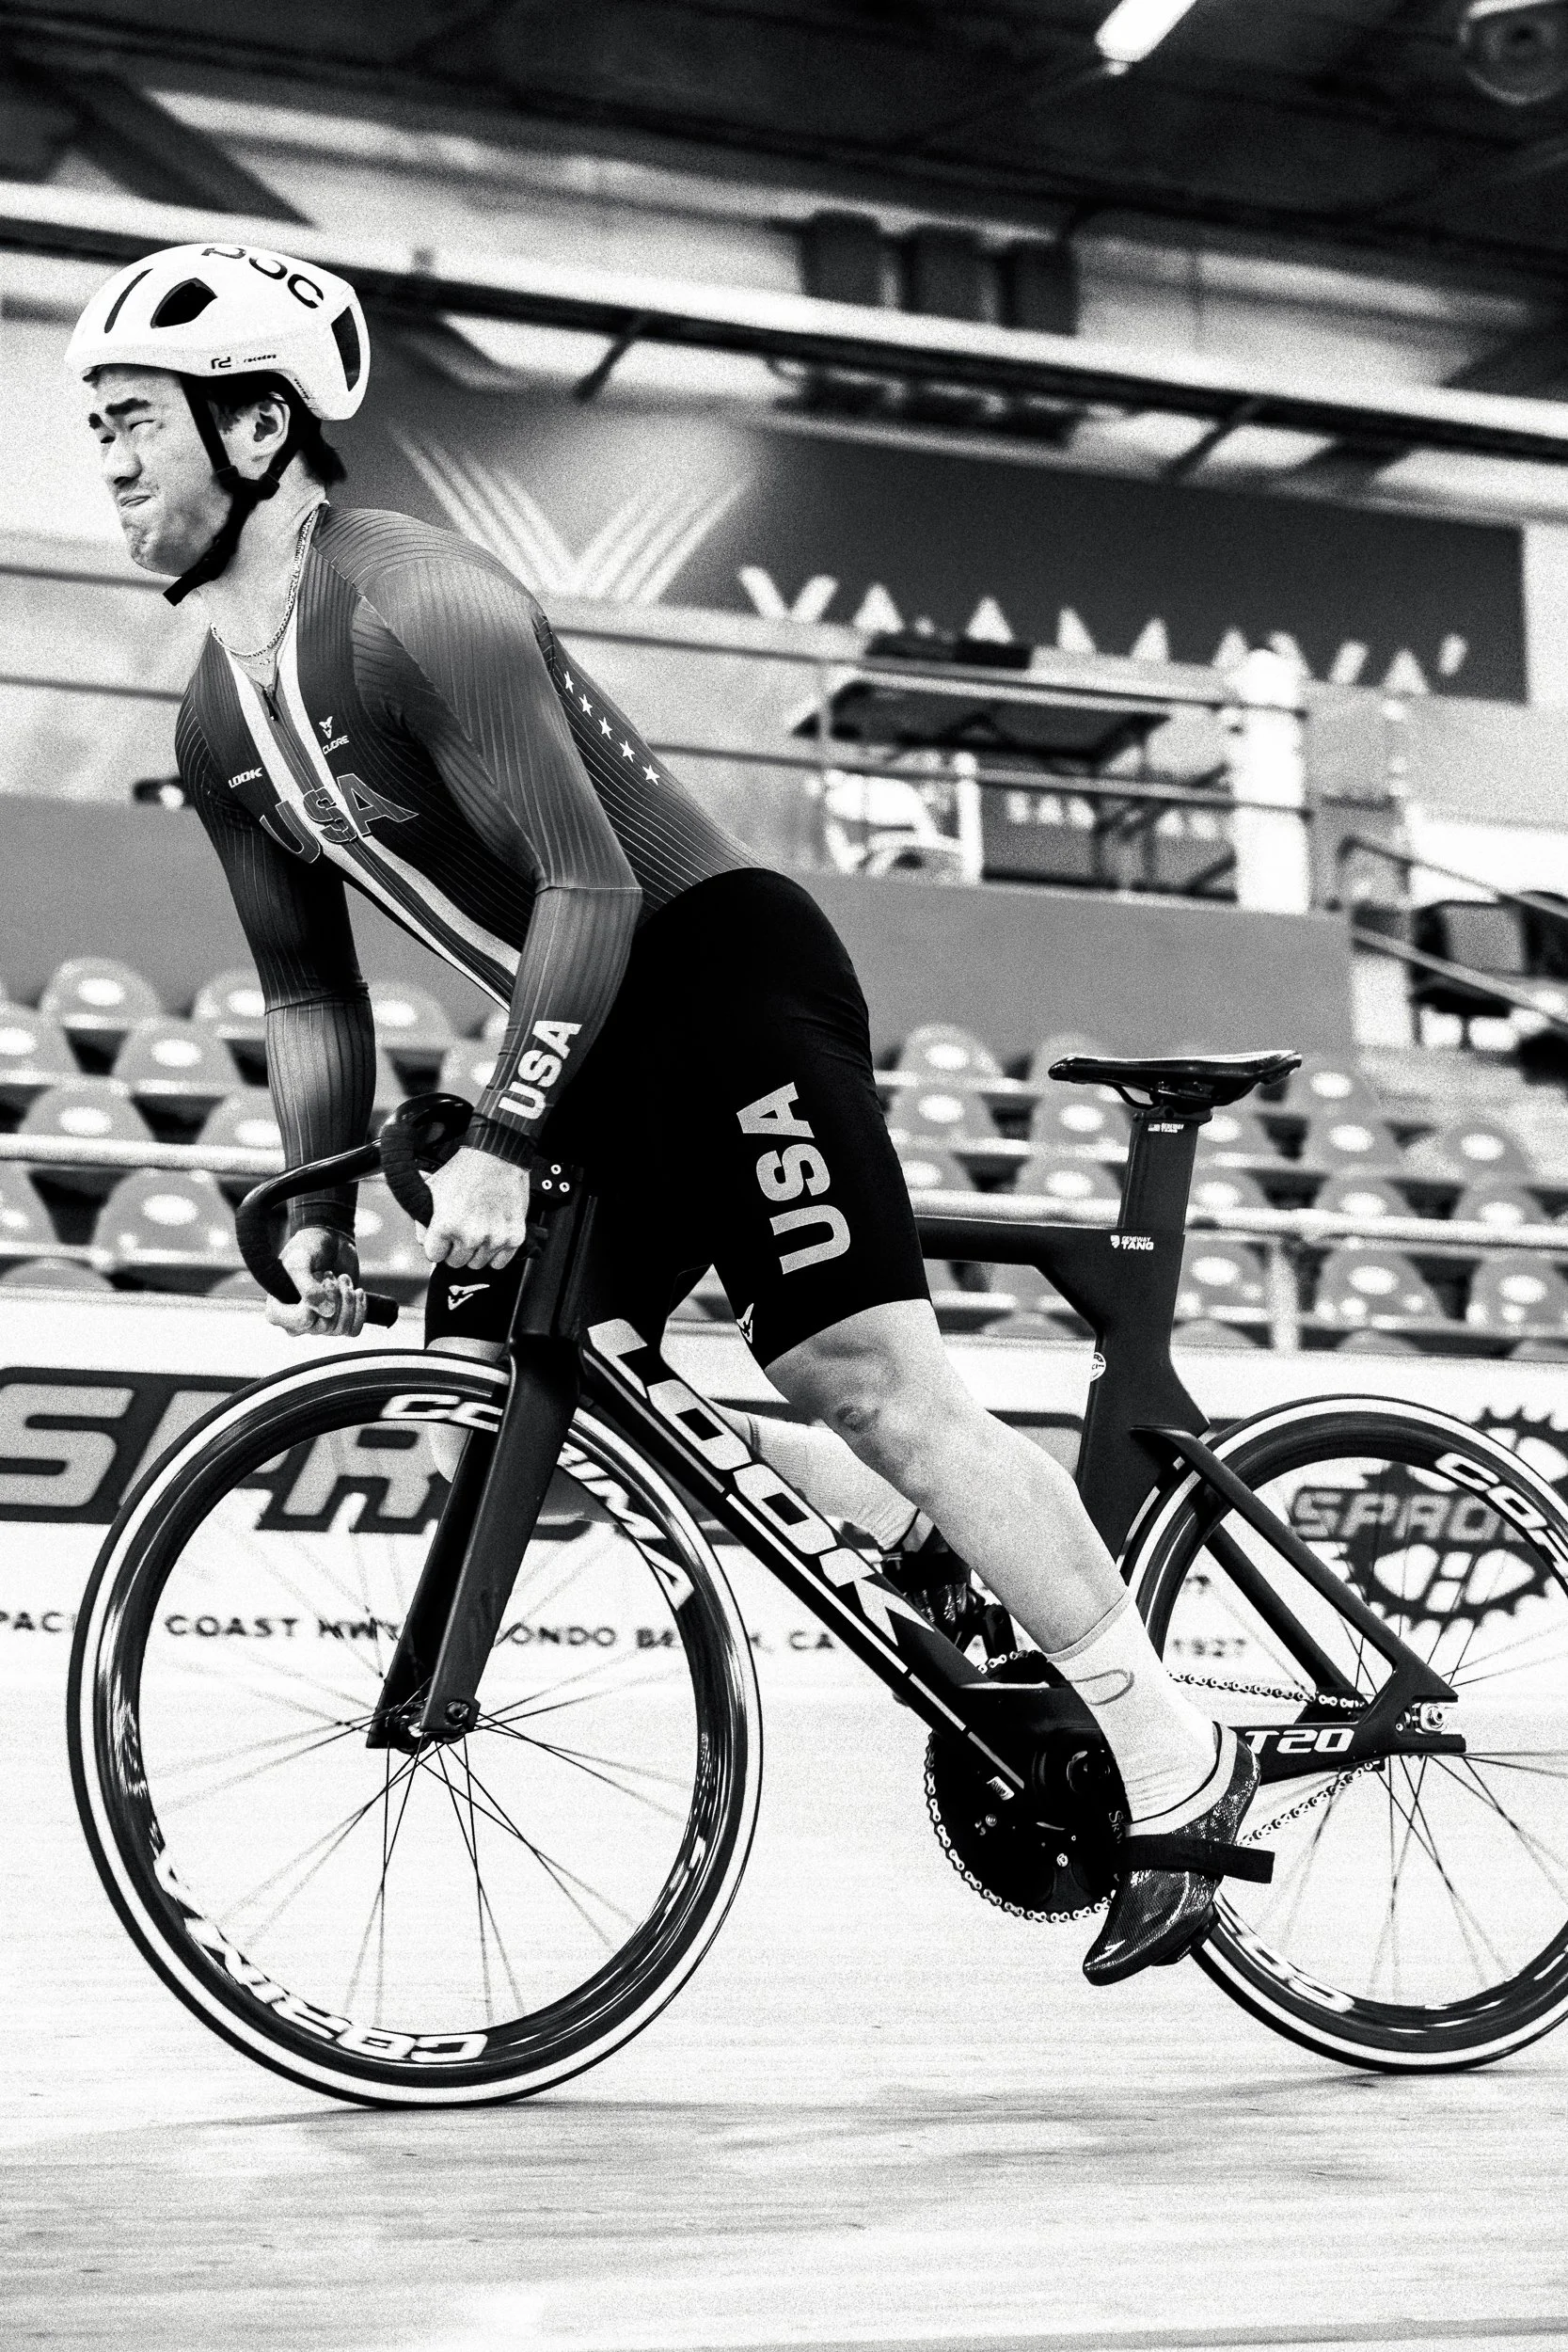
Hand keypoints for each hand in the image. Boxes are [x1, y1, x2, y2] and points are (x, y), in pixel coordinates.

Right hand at [266, 1225, 366, 1339]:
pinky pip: (353, 1330)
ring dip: (347, 1299)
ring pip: (340, 1329)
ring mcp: (319, 1322)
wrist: (329, 1239)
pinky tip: (357, 1290)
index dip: (315, 1301)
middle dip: (334, 1297)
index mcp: (277, 1311)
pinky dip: (360, 1309)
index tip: (318, 1277)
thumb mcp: (299, 1262)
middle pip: (324, 1327)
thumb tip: (327, 1312)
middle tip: (330, 1274)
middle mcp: (296, 1322)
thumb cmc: (307, 1248)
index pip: (302, 1322)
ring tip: (342, 1279)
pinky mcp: (339, 1318)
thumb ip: (306, 1287)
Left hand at [420, 1146, 530, 1269]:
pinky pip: (499, 1263)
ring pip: (477, 1264)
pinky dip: (495, 1253)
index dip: (437, 1245)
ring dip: (476, 1251)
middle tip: (462, 1230)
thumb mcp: (432, 1189)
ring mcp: (494, 1238)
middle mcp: (470, 1236)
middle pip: (455, 1262)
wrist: (497, 1157)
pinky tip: (492, 1235)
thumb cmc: (465, 1171)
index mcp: (446, 1225)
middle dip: (455, 1249)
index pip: (434, 1256)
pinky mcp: (514, 1237)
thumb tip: (423, 1241)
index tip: (443, 1237)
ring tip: (478, 1229)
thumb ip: (422, 1220)